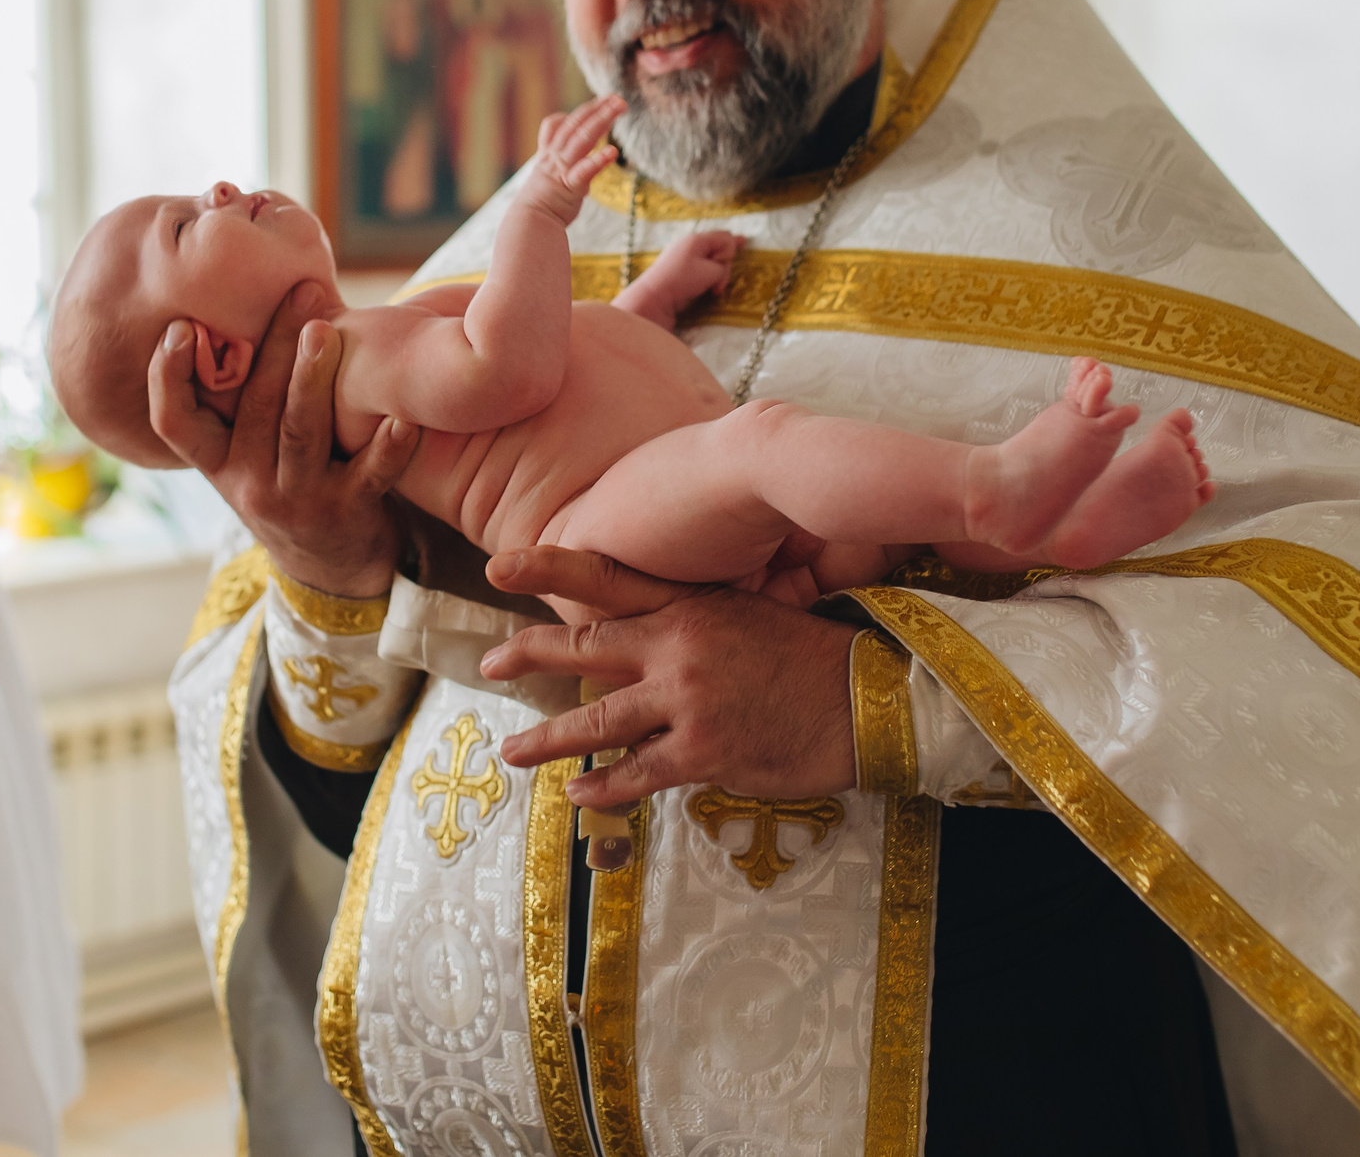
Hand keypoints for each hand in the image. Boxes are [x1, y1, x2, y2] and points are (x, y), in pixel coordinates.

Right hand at [148, 280, 420, 598]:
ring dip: (311, 379)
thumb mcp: (253, 452)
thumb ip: (252, 394)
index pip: (174, 421)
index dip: (168, 377)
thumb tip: (268, 295)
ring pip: (299, 432)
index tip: (180, 328)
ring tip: (325, 331)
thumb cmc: (293, 481)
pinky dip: (387, 447)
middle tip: (299, 293)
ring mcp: (296, 500)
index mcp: (218, 460)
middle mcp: (248, 482)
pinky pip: (368, 475)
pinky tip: (402, 418)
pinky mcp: (346, 514)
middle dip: (273, 345)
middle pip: (254, 406)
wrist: (332, 571)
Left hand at [479, 549, 858, 804]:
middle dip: (528, 654)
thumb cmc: (814, 659)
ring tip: (513, 749)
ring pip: (596, 721)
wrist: (871, 700)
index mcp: (691, 605)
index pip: (606, 578)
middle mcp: (679, 645)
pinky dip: (601, 787)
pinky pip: (635, 773)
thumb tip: (647, 639)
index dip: (548, 569)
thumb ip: (693, 623)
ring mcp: (687, 699)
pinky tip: (578, 794)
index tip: (498, 567)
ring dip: (548, 739)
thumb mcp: (751, 616)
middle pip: (584, 645)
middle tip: (488, 660)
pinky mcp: (704, 751)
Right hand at [513, 94, 624, 221]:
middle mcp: (554, 156)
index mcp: (548, 153)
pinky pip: (584, 170)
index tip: (598, 103)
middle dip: (596, 109)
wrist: (529, 225)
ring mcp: (561, 169)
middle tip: (617, 98)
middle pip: (575, 125)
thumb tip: (575, 157)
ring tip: (620, 107)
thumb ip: (561, 162)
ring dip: (601, 120)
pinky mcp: (569, 186)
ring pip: (581, 139)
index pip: (559, 124)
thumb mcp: (548, 176)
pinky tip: (613, 151)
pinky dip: (598, 159)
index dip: (578, 113)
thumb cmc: (542, 203)